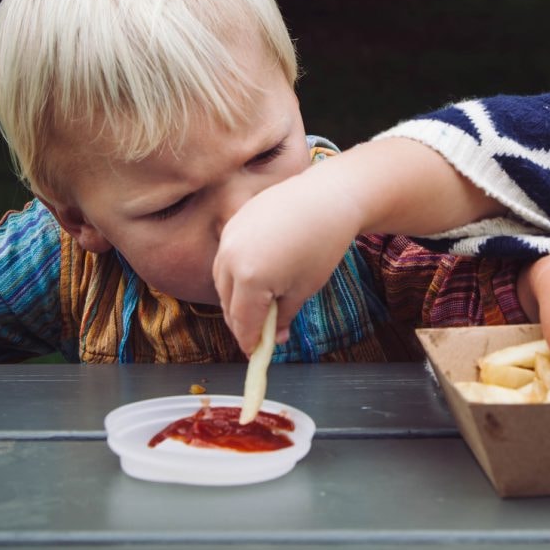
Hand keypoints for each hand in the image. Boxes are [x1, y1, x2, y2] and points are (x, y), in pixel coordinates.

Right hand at [213, 174, 361, 354]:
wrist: (327, 196)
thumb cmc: (321, 244)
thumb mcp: (303, 289)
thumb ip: (282, 317)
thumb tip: (275, 338)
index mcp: (249, 279)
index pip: (242, 322)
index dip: (249, 341)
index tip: (255, 353)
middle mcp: (230, 258)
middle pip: (227, 303)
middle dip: (241, 322)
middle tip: (258, 334)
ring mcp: (228, 237)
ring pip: (221, 280)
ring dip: (235, 298)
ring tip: (256, 308)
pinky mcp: (233, 222)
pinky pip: (226, 257)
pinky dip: (235, 273)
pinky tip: (253, 279)